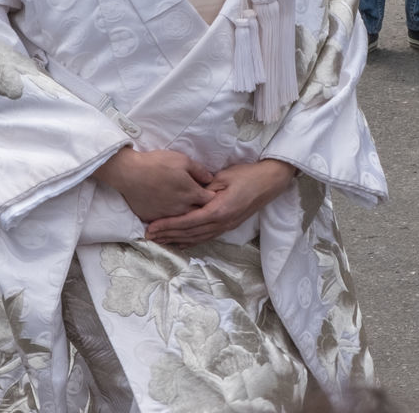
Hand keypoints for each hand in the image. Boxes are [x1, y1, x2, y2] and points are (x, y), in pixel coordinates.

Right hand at [92, 146, 213, 222]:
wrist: (129, 173)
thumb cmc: (157, 164)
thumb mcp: (182, 159)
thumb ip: (199, 170)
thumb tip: (210, 179)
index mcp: (191, 194)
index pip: (210, 200)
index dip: (212, 196)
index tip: (211, 192)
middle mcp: (182, 209)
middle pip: (198, 213)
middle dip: (202, 209)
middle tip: (200, 203)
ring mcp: (168, 216)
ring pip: (183, 220)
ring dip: (186, 216)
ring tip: (185, 209)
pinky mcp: (155, 219)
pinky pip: (166, 222)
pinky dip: (169, 220)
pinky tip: (169, 215)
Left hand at [145, 158, 297, 246]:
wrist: (269, 182)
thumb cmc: (246, 175)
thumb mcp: (223, 177)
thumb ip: (205, 188)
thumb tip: (189, 194)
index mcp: (218, 210)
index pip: (188, 221)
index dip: (169, 225)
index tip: (153, 226)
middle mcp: (221, 223)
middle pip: (190, 233)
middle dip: (168, 235)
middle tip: (149, 236)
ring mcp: (226, 227)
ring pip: (197, 238)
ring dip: (177, 240)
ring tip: (160, 241)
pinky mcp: (228, 226)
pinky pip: (206, 237)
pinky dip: (191, 241)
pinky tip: (180, 243)